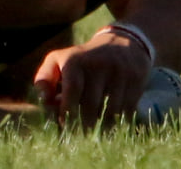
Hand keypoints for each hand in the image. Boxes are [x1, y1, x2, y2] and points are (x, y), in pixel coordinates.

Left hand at [32, 27, 152, 125]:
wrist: (122, 42)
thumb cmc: (83, 61)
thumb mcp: (59, 60)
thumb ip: (45, 79)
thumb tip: (44, 101)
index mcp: (75, 60)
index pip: (72, 90)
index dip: (68, 111)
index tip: (65, 125)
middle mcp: (98, 63)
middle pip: (91, 104)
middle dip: (84, 124)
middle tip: (81, 137)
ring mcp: (119, 71)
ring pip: (111, 111)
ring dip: (103, 126)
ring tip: (97, 134)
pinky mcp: (136, 78)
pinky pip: (127, 109)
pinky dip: (119, 121)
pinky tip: (113, 124)